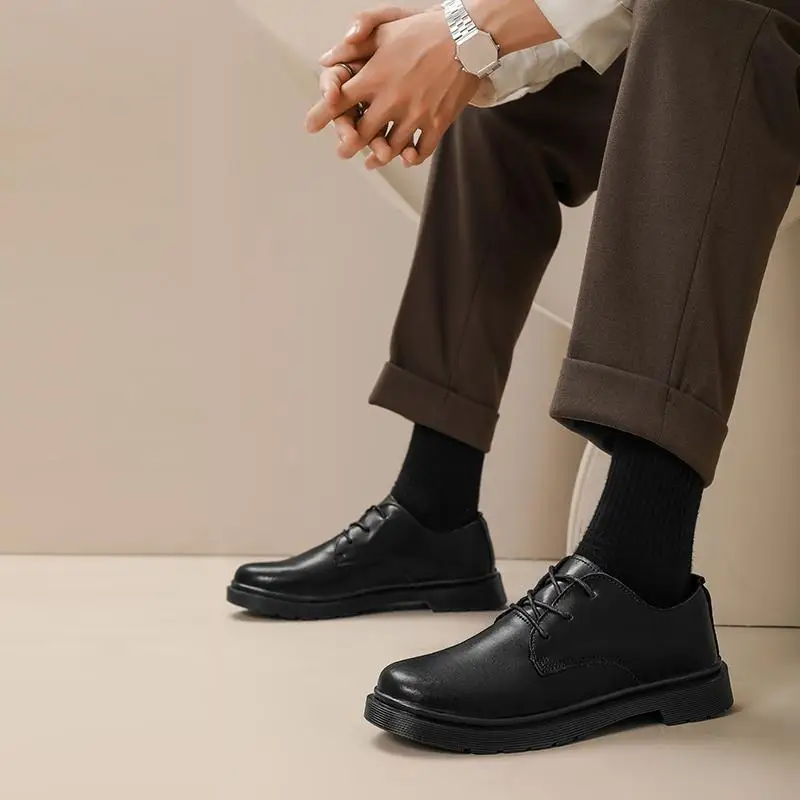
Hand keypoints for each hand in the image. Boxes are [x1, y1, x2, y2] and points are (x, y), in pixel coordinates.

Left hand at [307, 8, 480, 167]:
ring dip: (379, 157)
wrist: (468, 36)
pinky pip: (420, 151)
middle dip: (348, 145)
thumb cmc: (424, 30)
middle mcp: (391, 100)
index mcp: (374, 77)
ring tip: (372, 161)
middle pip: (361, 133)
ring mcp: (415, 115)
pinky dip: (411, 158)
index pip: (339, 101)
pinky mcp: (437, 124)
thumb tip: (327, 58)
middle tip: (342, 151)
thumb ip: (354, 43)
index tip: (310, 126)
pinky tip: (406, 158)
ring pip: (390, 148)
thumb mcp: (385, 28)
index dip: (322, 115)